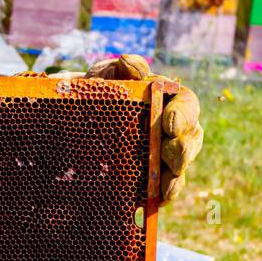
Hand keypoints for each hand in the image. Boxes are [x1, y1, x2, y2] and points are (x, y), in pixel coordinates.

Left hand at [85, 54, 202, 201]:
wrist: (71, 123)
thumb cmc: (95, 95)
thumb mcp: (104, 79)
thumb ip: (118, 71)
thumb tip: (128, 62)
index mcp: (167, 100)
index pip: (186, 104)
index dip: (182, 114)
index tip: (168, 124)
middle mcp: (172, 129)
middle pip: (190, 138)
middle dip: (183, 148)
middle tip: (170, 152)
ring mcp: (164, 155)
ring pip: (181, 165)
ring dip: (176, 174)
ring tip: (168, 184)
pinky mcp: (152, 179)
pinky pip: (166, 188)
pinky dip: (164, 193)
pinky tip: (160, 198)